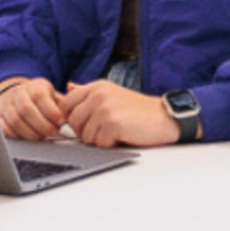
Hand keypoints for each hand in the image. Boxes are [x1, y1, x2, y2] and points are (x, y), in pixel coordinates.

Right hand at [0, 76, 67, 141]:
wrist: (19, 96)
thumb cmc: (42, 101)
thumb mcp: (55, 97)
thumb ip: (66, 104)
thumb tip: (76, 111)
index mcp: (35, 86)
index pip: (40, 96)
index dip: (51, 111)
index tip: (61, 122)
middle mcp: (18, 93)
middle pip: (26, 109)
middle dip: (42, 126)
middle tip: (52, 134)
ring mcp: (7, 104)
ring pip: (15, 120)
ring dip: (30, 133)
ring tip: (41, 137)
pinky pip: (3, 128)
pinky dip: (16, 135)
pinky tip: (26, 137)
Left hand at [61, 80, 181, 148]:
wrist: (164, 117)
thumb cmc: (138, 110)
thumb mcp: (112, 94)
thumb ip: (89, 92)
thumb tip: (69, 86)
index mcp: (97, 86)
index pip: (65, 104)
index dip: (72, 118)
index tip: (86, 123)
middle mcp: (99, 95)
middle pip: (73, 121)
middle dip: (85, 131)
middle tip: (104, 130)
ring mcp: (105, 108)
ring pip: (85, 135)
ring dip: (98, 139)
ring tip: (115, 131)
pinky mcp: (113, 123)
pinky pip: (99, 143)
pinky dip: (110, 144)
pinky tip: (122, 136)